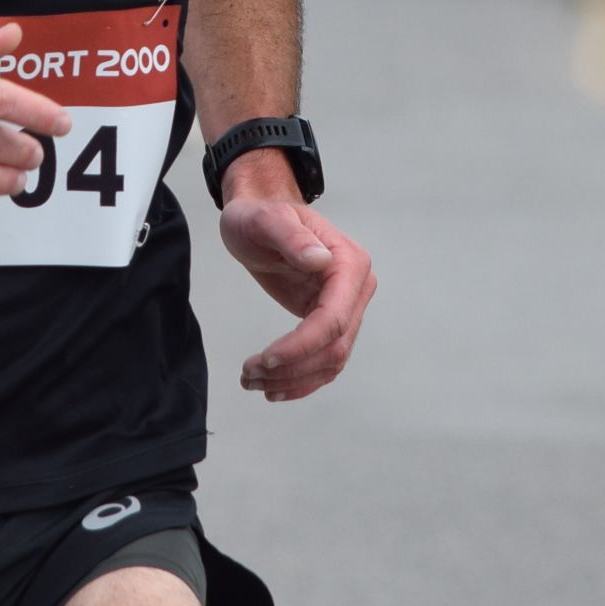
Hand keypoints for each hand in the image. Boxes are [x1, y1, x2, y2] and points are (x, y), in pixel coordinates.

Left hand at [218, 174, 374, 402]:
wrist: (258, 221)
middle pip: (334, 346)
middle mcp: (355, 288)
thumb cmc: (260, 216)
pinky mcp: (330, 322)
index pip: (334, 318)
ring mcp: (346, 307)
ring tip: (253, 383)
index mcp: (348, 263)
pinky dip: (301, 379)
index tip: (266, 359)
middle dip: (293, 367)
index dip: (302, 345)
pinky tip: (274, 389)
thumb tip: (319, 260)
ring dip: (294, 379)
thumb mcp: (265, 220)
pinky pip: (324, 360)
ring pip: (331, 361)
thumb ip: (292, 237)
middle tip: (249, 376)